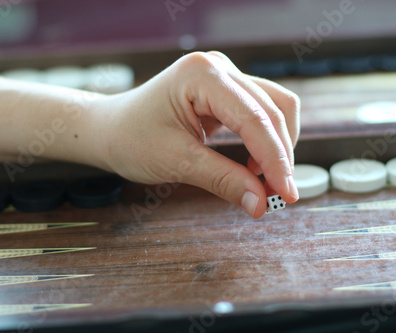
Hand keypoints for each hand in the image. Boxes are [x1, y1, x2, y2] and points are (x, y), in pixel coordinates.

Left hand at [94, 51, 299, 217]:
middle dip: (280, 156)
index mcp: (202, 74)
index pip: (255, 118)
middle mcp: (219, 68)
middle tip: (277, 197)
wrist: (109, 129)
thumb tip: (261, 204)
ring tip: (266, 184)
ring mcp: (224, 77)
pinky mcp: (225, 91)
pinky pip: (260, 113)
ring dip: (277, 148)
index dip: (275, 159)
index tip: (285, 195)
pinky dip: (266, 142)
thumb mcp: (175, 161)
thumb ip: (222, 180)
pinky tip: (254, 167)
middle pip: (273, 110)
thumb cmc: (131, 138)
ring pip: (274, 109)